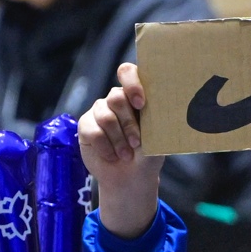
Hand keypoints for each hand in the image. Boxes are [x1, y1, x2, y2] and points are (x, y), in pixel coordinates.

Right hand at [76, 63, 163, 240]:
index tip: (140, 104)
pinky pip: (93, 131)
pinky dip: (106, 148)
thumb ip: (158, 120)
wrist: (132, 179)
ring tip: (126, 155)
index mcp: (136, 96)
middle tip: (137, 143)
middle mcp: (116, 100)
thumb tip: (164, 109)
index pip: (128, 73)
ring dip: (118, 139)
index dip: (132, 84)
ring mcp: (100, 111)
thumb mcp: (158, 138)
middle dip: (128, 123)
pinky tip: (112, 156)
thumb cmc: (149, 155)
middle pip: (116, 97)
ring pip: (105, 116)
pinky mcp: (86, 126)